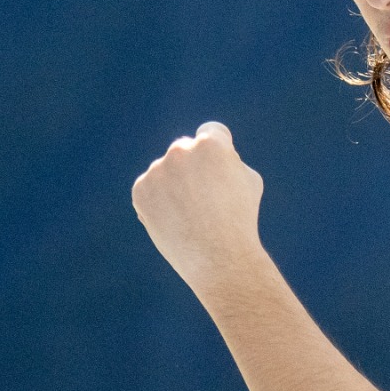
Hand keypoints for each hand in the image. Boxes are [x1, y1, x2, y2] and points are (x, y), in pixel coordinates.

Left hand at [132, 122, 265, 295]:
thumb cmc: (240, 220)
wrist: (218, 259)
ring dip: (175, 186)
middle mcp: (180, 151)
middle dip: (194, 168)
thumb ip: (228, 159)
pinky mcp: (141, 190)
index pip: (211, 132)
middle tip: (206, 199)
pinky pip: (150, 188)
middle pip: (185, 150)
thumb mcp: (248, 180)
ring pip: (166, 171)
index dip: (218, 151)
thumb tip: (211, 155)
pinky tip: (175, 220)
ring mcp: (157, 170)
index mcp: (211, 144)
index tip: (220, 170)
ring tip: (191, 215)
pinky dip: (160, 201)